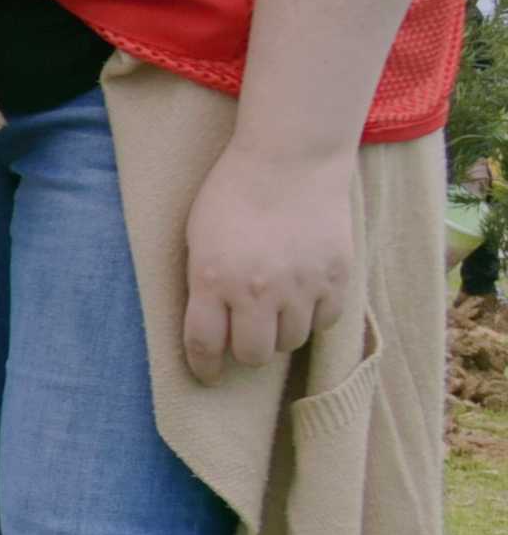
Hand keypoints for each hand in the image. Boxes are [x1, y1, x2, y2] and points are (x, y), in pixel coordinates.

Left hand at [179, 139, 360, 384]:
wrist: (290, 160)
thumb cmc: (232, 193)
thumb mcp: (198, 238)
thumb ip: (202, 284)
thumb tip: (209, 325)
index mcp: (213, 281)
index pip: (205, 346)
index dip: (204, 368)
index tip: (207, 375)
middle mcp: (257, 291)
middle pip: (253, 355)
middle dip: (244, 352)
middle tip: (245, 338)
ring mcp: (301, 286)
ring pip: (291, 341)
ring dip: (279, 333)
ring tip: (274, 311)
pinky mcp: (336, 277)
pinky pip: (326, 321)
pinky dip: (313, 317)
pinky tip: (303, 299)